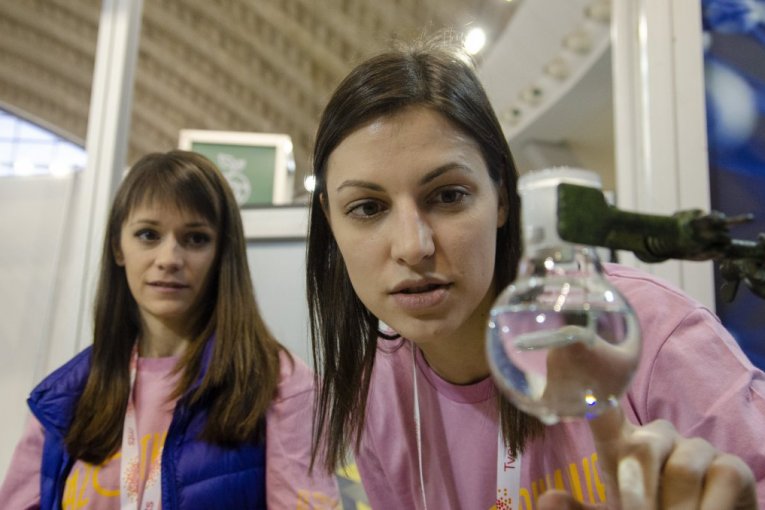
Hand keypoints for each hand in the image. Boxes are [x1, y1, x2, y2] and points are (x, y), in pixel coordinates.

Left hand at [538, 406, 757, 509]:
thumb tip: (547, 499)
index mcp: (625, 449)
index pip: (604, 415)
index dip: (590, 387)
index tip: (570, 351)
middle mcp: (659, 440)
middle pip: (643, 447)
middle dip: (637, 488)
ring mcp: (697, 451)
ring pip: (682, 468)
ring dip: (675, 506)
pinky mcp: (731, 468)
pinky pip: (721, 477)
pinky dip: (710, 507)